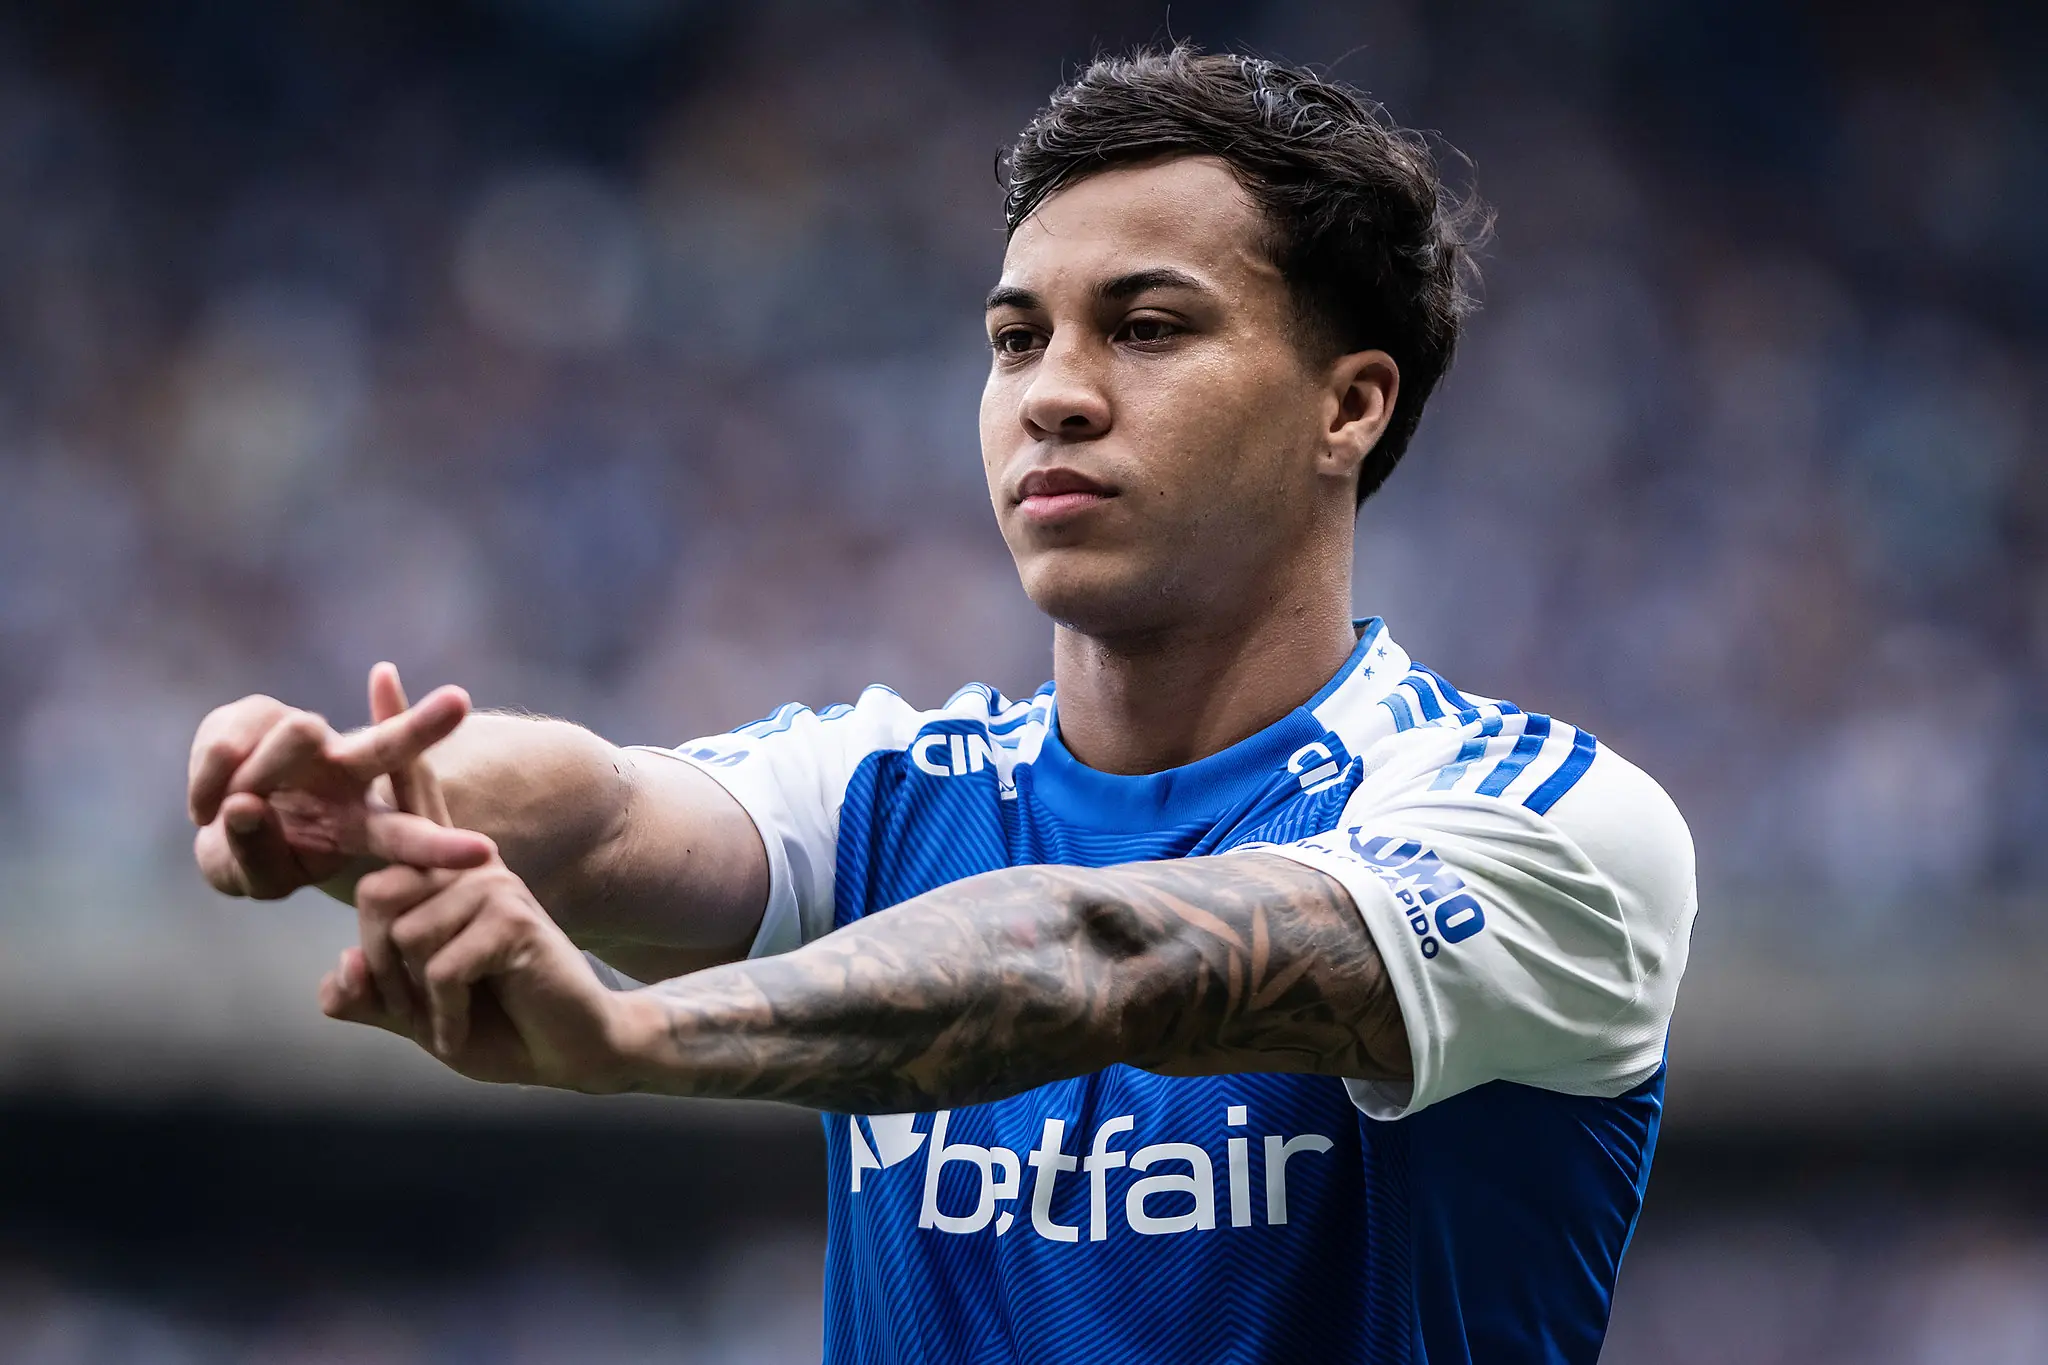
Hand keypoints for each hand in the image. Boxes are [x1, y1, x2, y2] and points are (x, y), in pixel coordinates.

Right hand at [189, 663, 493, 900]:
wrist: (216, 811)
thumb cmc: (256, 852)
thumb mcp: (258, 876)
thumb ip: (253, 854)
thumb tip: (245, 803)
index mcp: (365, 827)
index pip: (408, 838)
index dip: (441, 849)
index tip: (484, 855)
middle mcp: (351, 776)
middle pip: (390, 748)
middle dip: (423, 726)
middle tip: (460, 701)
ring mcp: (310, 742)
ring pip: (298, 733)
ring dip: (254, 779)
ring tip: (232, 809)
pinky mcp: (262, 716)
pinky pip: (231, 746)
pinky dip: (208, 780)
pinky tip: (208, 798)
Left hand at [322, 859, 641, 1092]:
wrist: (570, 1052)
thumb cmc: (495, 1025)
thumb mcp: (410, 1013)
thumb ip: (365, 994)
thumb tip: (343, 966)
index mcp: (442, 876)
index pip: (376, 869)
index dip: (370, 916)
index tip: (396, 956)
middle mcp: (467, 867)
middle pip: (377, 896)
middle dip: (383, 968)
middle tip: (416, 1007)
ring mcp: (494, 887)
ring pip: (407, 935)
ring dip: (416, 999)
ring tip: (447, 1017)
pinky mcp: (515, 920)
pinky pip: (442, 970)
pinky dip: (445, 1016)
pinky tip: (464, 1031)